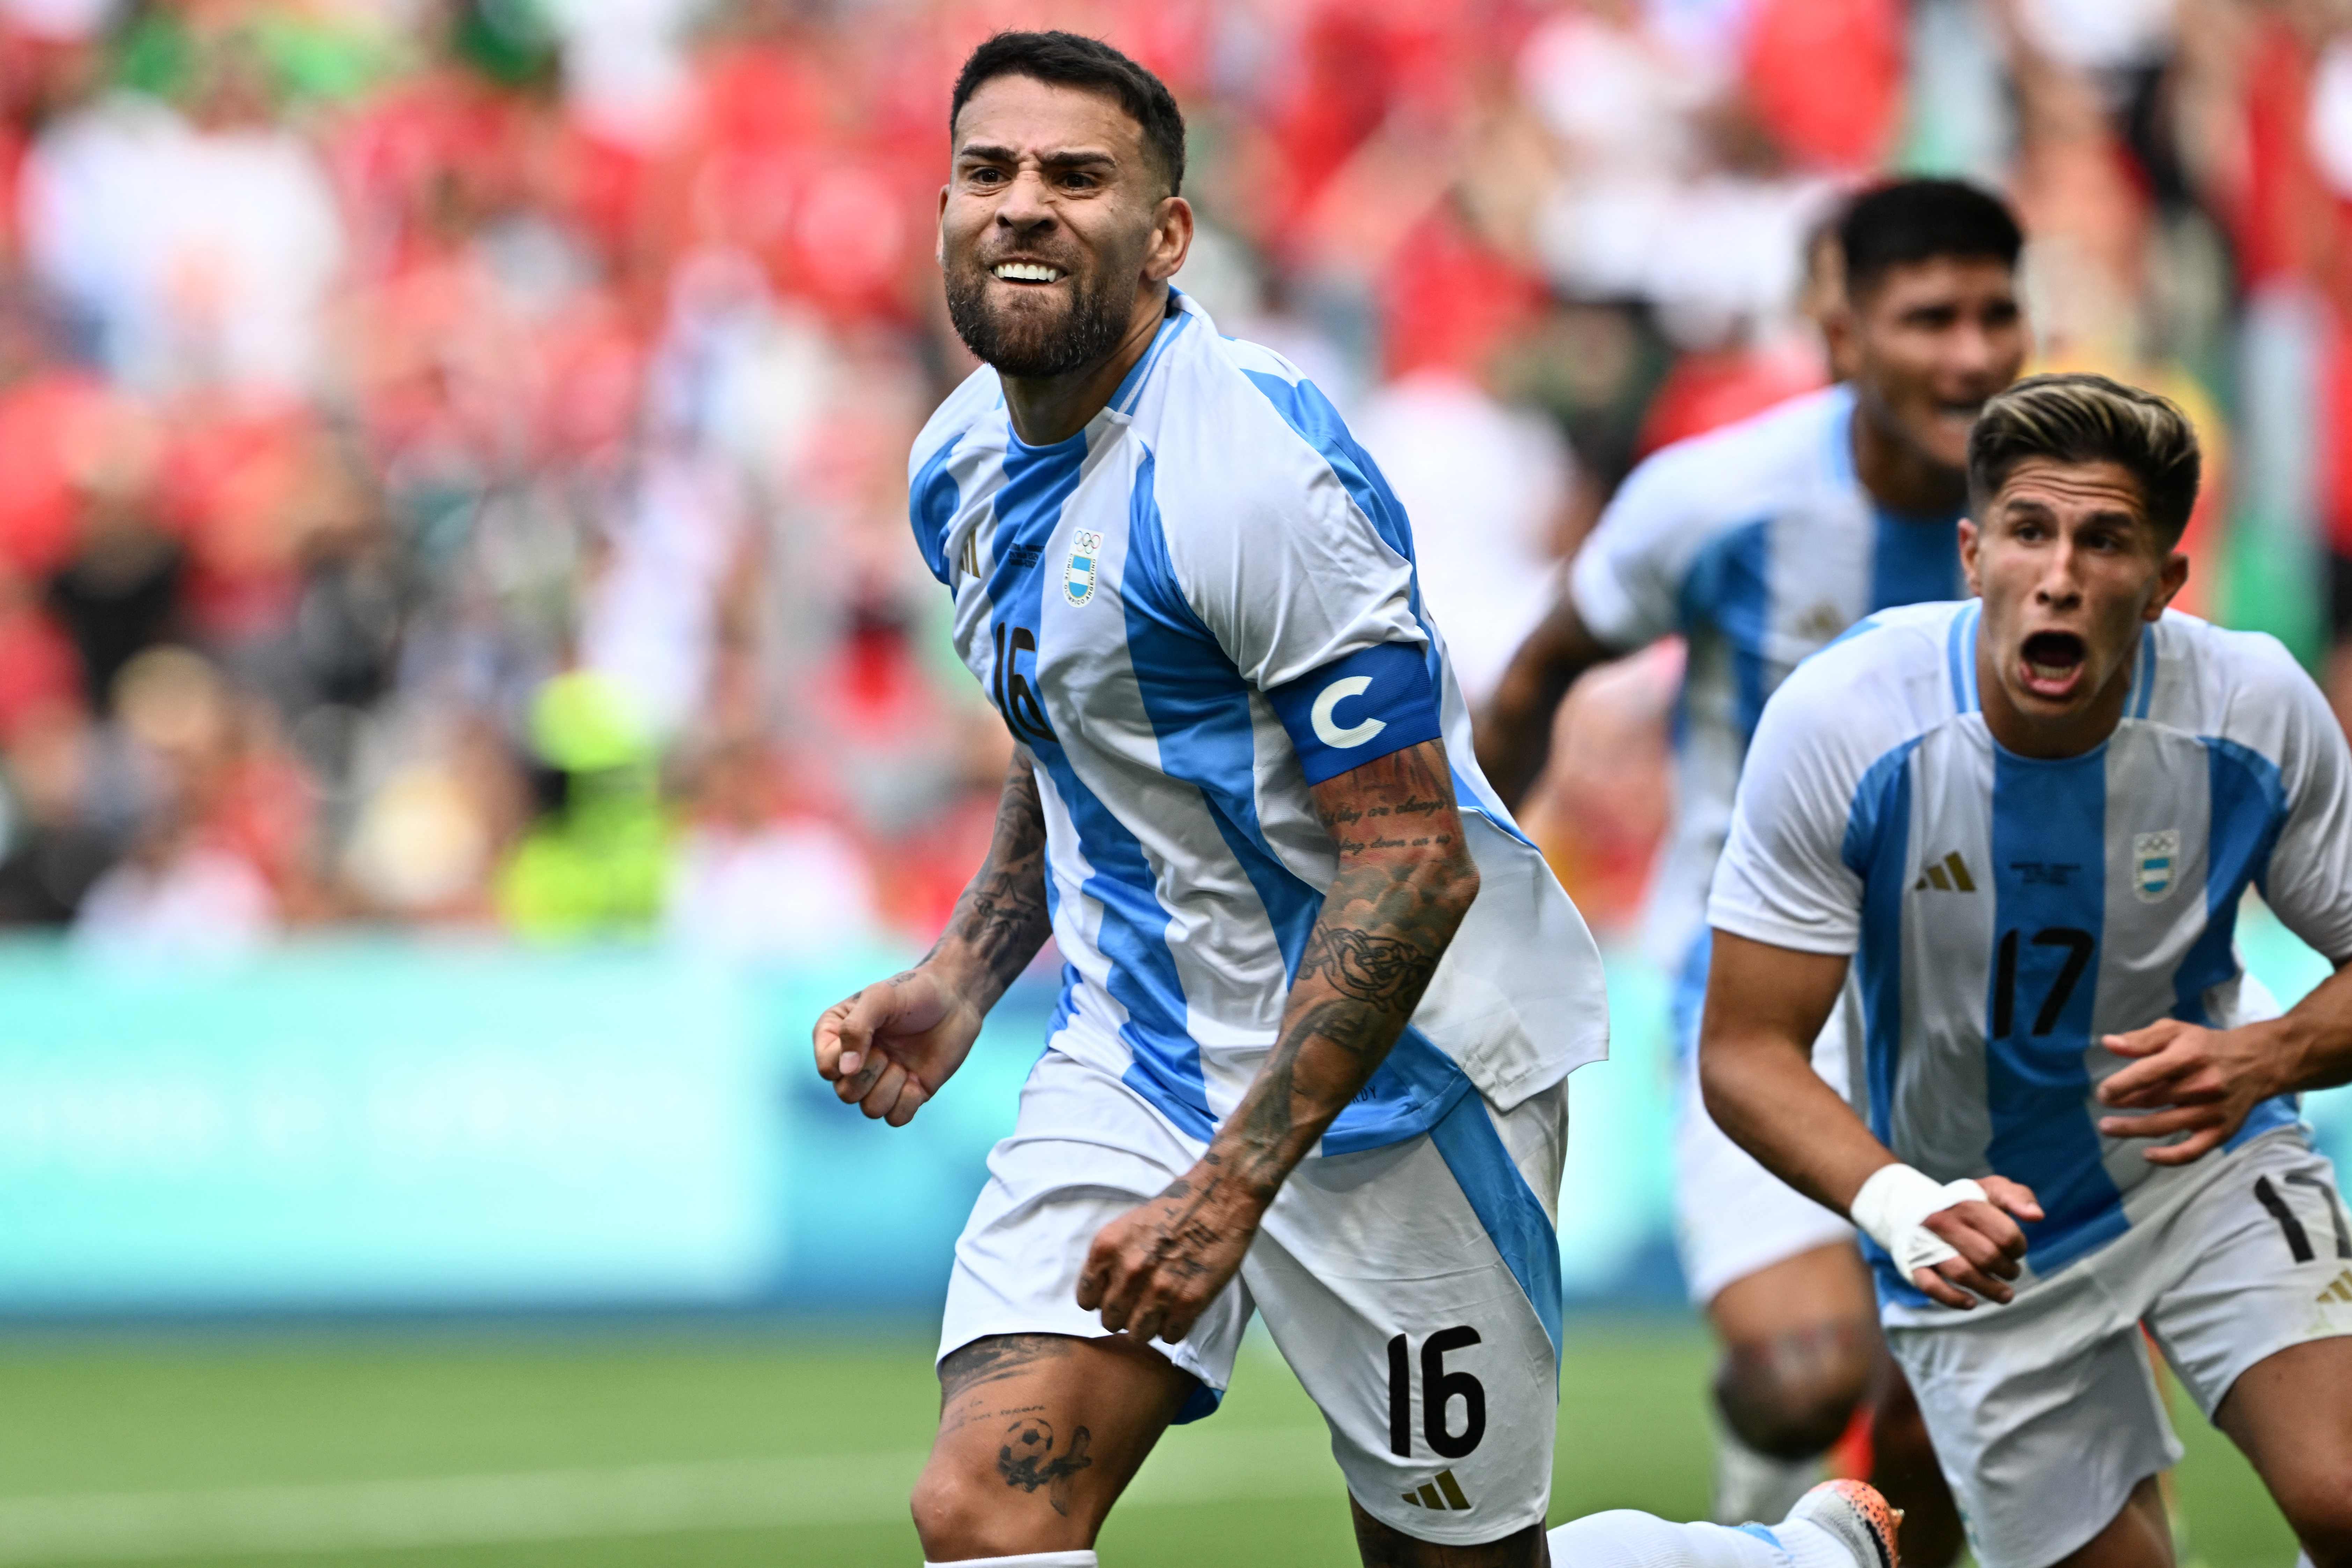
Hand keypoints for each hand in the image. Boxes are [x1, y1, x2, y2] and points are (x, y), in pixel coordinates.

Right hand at [811, 967, 983, 1125]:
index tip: (872, 1040)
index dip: (846, 1061)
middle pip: (846, 1093)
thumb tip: (845, 1072)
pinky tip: (917, 1079)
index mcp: (836, 1038)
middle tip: (889, 1052)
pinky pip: (896, 1118)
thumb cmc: (913, 991)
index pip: (827, 1068)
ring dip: (891, 1087)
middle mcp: (854, 1063)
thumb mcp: (879, 997)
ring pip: (870, 1110)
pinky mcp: (906, 1094)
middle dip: (871, 1073)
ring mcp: (880, 1080)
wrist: (955, 999)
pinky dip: (908, 1101)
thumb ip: (855, 1029)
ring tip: (904, 1063)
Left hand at [1077, 1168, 1262, 1344]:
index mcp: (1106, 1247)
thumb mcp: (1128, 1226)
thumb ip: (1112, 1259)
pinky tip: (1181, 1310)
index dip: (1102, 1301)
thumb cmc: (1174, 1208)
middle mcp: (1128, 1270)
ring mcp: (1159, 1289)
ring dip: (1149, 1326)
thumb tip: (1106, 1293)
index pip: (1086, 1299)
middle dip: (1124, 1315)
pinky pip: (1170, 1336)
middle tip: (1141, 1304)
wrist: (1220, 1197)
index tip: (1116, 1296)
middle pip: (1110, 1321)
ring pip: (1138, 1334)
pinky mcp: (1189, 1302)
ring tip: (1161, 1309)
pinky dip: (1175, 1328)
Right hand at [1913, 1175, 2042, 1309]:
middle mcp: (1942, 1222)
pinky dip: (1954, 1299)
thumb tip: (2037, 1216)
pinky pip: (1932, 1286)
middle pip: (1987, 1257)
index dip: (2019, 1248)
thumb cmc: (1965, 1204)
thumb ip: (2018, 1197)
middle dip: (2008, 1270)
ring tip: (2005, 1294)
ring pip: (1963, 1273)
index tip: (2016, 1249)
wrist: (1916, 1209)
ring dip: (1990, 1289)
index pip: (2006, 1236)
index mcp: (1965, 1203)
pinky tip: (1971, 1303)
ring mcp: (1926, 1244)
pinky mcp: (1915, 1264)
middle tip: (2011, 1272)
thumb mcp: (1992, 1190)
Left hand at [2096, 1019, 2281, 1165]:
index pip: (2148, 1072)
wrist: (2256, 1063)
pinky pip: (2192, 1151)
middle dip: (2122, 1103)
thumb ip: (2141, 1039)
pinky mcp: (2222, 1131)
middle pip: (2152, 1099)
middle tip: (2104, 1103)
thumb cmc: (2206, 1046)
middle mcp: (2202, 1085)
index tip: (2102, 1092)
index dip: (2120, 1084)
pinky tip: (2147, 1154)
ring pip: (2165, 1126)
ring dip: (2132, 1129)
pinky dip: (2168, 1158)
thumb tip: (2109, 1043)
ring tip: (2108, 1127)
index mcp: (2189, 1057)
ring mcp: (2212, 1111)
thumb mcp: (2175, 1031)